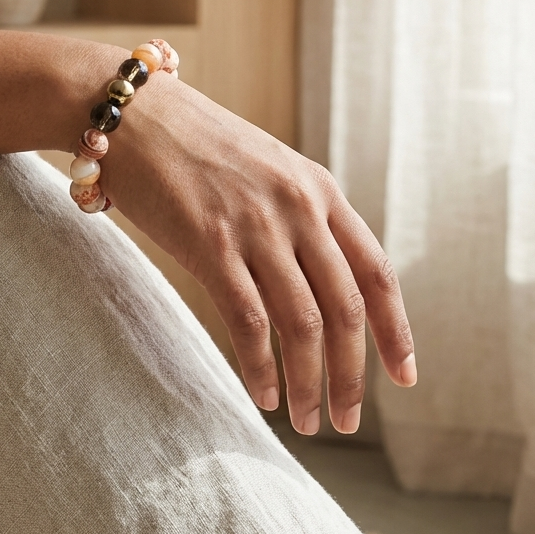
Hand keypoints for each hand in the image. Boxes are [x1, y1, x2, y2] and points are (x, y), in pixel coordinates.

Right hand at [103, 73, 415, 435]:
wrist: (130, 112)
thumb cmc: (192, 141)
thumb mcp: (265, 167)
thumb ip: (298, 214)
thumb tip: (318, 279)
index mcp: (319, 189)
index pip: (377, 272)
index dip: (397, 332)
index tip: (404, 376)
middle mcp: (298, 207)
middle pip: (346, 310)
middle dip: (352, 377)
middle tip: (345, 421)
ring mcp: (255, 225)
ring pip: (302, 324)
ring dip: (309, 383)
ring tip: (306, 421)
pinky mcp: (209, 243)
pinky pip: (249, 321)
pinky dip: (260, 367)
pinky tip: (263, 395)